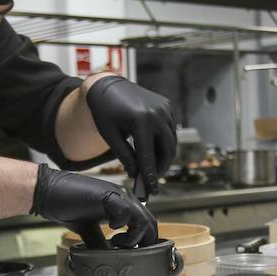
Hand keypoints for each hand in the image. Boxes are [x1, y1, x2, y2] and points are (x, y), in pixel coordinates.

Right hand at [30, 164, 158, 247]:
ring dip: (134, 237)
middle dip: (144, 243)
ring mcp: (117, 196)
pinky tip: (110, 230)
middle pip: (150, 223)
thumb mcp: (89, 232)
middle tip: (129, 254)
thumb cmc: (66, 207)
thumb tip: (112, 260)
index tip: (134, 255)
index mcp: (122, 206)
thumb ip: (102, 244)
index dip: (145, 241)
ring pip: (143, 219)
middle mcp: (124, 199)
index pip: (146, 224)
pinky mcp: (107, 196)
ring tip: (117, 243)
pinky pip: (126, 211)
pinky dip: (122, 224)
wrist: (48, 194)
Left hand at [86, 76, 176, 192]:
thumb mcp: (110, 136)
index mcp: (141, 120)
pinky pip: (170, 130)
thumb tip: (136, 174)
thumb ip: (124, 156)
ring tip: (152, 168)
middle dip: (161, 167)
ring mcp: (164, 108)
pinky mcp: (166, 106)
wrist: (107, 86)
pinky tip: (154, 151)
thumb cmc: (104, 112)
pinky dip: (164, 143)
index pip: (148, 154)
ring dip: (164, 156)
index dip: (150, 174)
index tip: (152, 189)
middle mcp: (157, 113)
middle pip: (167, 149)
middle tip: (152, 180)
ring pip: (172, 141)